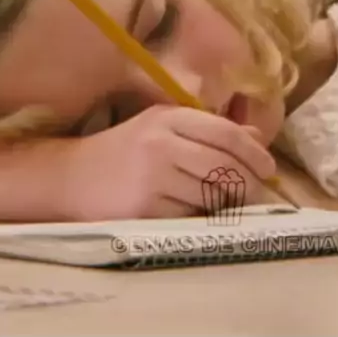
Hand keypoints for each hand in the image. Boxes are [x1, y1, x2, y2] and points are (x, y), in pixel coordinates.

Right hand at [60, 105, 276, 220]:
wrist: (69, 178)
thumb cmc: (123, 152)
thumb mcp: (162, 129)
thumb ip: (207, 131)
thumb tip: (256, 137)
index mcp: (168, 117)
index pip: (226, 132)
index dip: (254, 153)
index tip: (269, 169)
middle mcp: (161, 142)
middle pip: (225, 166)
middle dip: (250, 183)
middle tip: (259, 194)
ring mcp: (152, 176)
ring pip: (211, 194)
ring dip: (229, 204)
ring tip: (232, 206)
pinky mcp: (144, 208)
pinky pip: (188, 216)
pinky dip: (200, 219)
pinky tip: (199, 216)